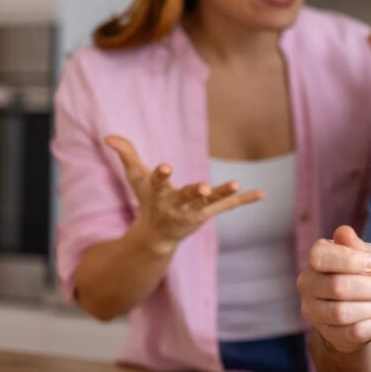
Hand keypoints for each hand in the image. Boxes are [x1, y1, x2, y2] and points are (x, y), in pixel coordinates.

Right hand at [105, 135, 263, 254]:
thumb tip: (109, 136)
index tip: (166, 166)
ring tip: (236, 184)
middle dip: (194, 193)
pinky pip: (228, 206)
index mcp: (158, 194)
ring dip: (222, 193)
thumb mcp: (135, 177)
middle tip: (203, 188)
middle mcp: (176, 204)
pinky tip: (262, 194)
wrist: (157, 235)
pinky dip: (244, 200)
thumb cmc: (147, 200)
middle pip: (186, 197)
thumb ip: (126, 155)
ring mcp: (194, 210)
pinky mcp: (208, 213)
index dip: (161, 174)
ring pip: (210, 202)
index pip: (157, 182)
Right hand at [297, 225, 370, 352]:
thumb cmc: (362, 272)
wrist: (361, 305)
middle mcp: (308, 284)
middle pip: (338, 287)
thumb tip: (344, 233)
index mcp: (316, 258)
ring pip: (344, 313)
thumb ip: (356, 245)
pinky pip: (354, 332)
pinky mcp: (328, 334)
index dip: (351, 260)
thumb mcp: (364, 253)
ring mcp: (314, 311)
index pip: (321, 256)